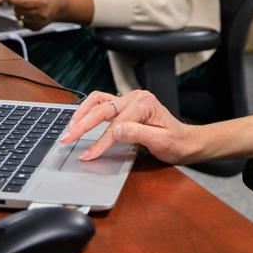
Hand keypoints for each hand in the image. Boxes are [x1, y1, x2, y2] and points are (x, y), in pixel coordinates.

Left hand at [3, 0, 63, 28]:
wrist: (58, 7)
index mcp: (42, 2)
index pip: (22, 1)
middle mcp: (41, 14)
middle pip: (19, 9)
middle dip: (17, 4)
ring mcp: (39, 23)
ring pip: (19, 17)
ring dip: (19, 10)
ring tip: (28, 6)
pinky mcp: (36, 28)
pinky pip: (22, 22)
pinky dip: (23, 17)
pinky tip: (30, 13)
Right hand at [59, 89, 202, 163]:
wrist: (186, 141)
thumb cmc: (176, 143)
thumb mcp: (160, 142)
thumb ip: (138, 134)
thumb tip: (115, 130)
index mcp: (144, 104)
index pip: (116, 125)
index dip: (100, 142)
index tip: (88, 155)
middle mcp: (135, 98)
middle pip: (102, 109)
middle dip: (82, 125)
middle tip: (66, 139)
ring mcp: (129, 100)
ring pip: (99, 101)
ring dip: (82, 113)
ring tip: (69, 128)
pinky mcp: (125, 105)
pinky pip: (102, 103)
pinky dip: (88, 110)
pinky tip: (79, 119)